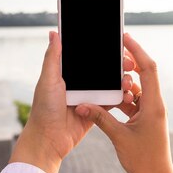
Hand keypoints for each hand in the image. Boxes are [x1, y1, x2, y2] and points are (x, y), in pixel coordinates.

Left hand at [10, 31, 134, 172]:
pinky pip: (111, 101)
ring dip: (121, 80)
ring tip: (128, 79)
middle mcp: (78, 83)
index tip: (117, 44)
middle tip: (128, 62)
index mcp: (66, 73)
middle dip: (117, 64)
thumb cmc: (44, 110)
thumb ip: (53, 57)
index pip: (87, 56)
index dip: (102, 50)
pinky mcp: (95, 111)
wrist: (49, 140)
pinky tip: (128, 93)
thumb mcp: (48, 80)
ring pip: (109, 84)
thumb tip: (54, 33)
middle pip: (102, 69)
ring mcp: (88, 97)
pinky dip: (120, 97)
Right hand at [75, 33, 172, 172]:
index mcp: (154, 105)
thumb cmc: (143, 161)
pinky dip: (122, 98)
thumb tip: (82, 105)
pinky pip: (134, 101)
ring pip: (137, 89)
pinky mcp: (146, 119)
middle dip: (129, 62)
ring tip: (106, 75)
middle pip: (144, 74)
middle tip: (112, 51)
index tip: (125, 37)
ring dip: (123, 83)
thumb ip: (100, 118)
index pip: (148, 69)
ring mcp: (151, 111)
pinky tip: (107, 98)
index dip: (137, 51)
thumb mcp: (119, 137)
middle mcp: (155, 104)